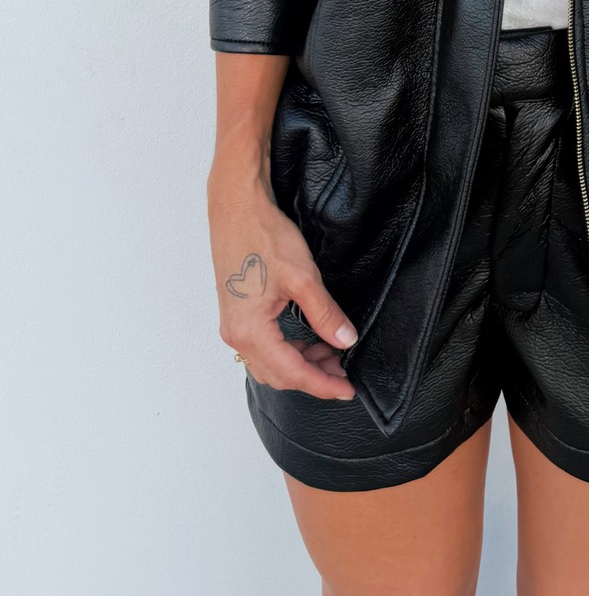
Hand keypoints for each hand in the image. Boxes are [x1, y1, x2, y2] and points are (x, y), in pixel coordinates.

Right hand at [207, 168, 358, 400]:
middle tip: (344, 372)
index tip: (347, 390)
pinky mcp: (237, 311)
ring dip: (301, 363)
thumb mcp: (302, 277)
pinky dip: (288, 349)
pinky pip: (263, 345)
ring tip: (331, 353)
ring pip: (270, 361)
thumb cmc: (263, 236)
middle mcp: (236, 334)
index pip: (292, 373)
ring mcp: (234, 323)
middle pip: (278, 374)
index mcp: (249, 331)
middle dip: (313, 377)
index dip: (323, 384)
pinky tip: (309, 338)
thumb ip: (324, 314)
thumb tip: (345, 341)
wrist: (236, 206)